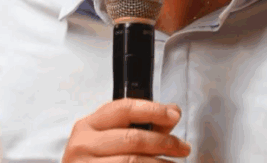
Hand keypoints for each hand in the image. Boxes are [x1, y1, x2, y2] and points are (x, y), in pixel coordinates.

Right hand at [62, 98, 190, 161]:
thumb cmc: (95, 160)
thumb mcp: (110, 138)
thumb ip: (141, 124)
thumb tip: (172, 112)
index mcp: (87, 126)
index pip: (124, 109)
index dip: (153, 110)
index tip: (174, 115)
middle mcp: (83, 145)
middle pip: (133, 138)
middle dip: (164, 142)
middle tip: (183, 147)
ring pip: (133, 161)